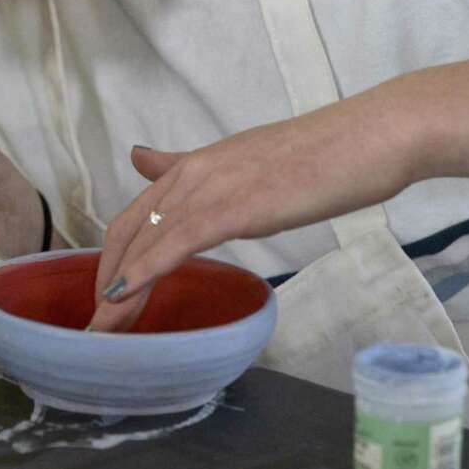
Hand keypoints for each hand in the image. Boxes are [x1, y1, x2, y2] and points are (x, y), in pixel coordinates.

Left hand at [88, 94, 416, 330]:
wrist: (368, 139)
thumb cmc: (320, 158)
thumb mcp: (245, 162)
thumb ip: (194, 169)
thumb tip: (142, 157)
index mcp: (196, 165)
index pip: (136, 214)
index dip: (114, 256)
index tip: (107, 294)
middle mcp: (192, 172)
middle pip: (128, 230)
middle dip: (107, 278)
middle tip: (100, 325)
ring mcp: (210, 187)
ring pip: (145, 240)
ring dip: (119, 290)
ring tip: (105, 330)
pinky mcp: (232, 206)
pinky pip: (175, 242)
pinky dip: (143, 272)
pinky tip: (125, 297)